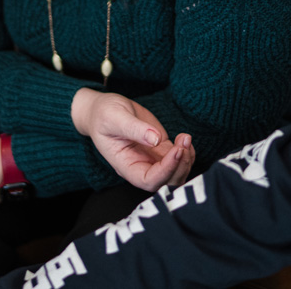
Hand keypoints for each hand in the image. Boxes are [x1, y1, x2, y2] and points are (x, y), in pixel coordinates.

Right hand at [71, 88, 194, 190]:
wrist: (103, 110)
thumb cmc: (104, 115)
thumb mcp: (114, 118)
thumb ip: (134, 128)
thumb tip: (156, 139)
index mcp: (125, 165)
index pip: (148, 180)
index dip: (165, 170)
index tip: (176, 150)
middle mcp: (140, 166)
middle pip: (166, 182)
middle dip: (180, 166)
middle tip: (183, 142)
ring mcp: (152, 159)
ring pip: (176, 173)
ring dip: (186, 160)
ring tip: (185, 137)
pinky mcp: (160, 149)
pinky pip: (178, 160)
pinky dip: (186, 152)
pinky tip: (185, 138)